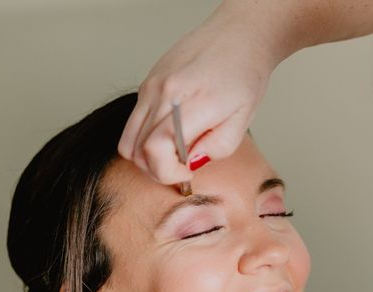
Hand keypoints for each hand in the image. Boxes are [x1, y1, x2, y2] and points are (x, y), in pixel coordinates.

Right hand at [118, 10, 275, 184]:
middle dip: (158, 170)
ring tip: (174, 155)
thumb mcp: (243, 120)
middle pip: (137, 150)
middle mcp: (165, 92)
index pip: (156, 149)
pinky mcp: (147, 83)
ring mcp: (151, 86)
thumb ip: (216, 147)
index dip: (167, 172)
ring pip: (128, 140)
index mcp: (194, 101)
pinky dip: (144, 139)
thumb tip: (190, 162)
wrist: (238, 36)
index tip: (186, 173)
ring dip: (147, 157)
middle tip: (182, 169)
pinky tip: (169, 136)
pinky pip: (133, 123)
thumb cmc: (245, 74)